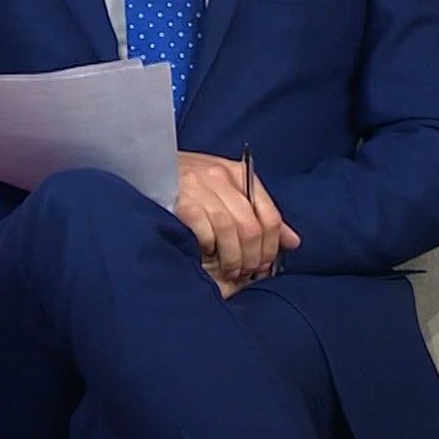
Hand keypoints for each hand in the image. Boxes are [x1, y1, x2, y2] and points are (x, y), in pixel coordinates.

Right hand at [173, 151, 300, 282]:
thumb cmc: (188, 183)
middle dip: (253, 256)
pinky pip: (204, 230)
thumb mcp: (226, 189)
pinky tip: (207, 254)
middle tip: (247, 272)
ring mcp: (198, 187)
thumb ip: (259, 212)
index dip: (271, 246)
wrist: (146, 166)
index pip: (268, 214)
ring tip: (230, 270)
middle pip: (251, 225)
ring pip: (230, 229)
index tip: (265, 264)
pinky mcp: (179, 200)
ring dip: (233, 258)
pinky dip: (209, 247)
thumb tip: (292, 242)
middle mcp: (219, 176)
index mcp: (237, 172)